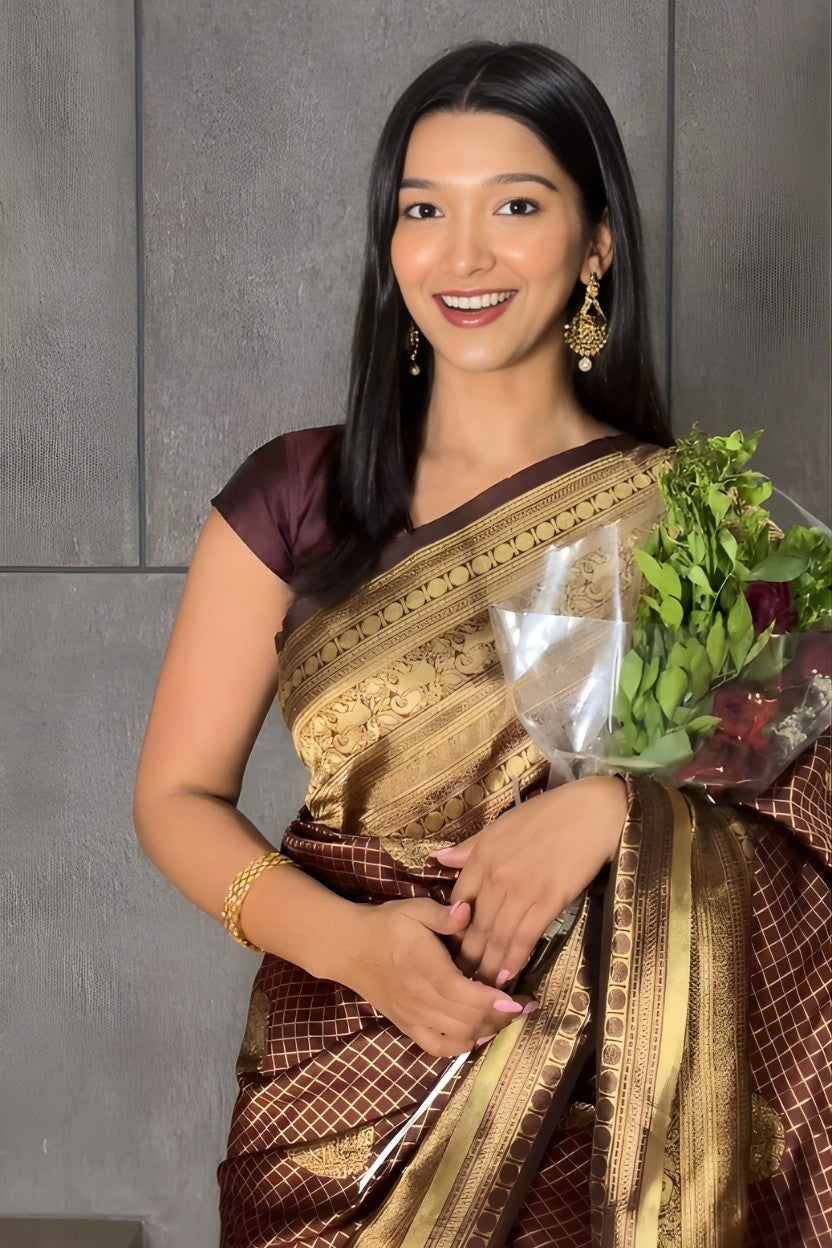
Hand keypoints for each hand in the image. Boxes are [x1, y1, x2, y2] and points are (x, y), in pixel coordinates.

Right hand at [339, 896, 531, 1057]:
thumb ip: (442, 914)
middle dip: (500, 1017)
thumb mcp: (413, 908)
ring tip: (507, 1017)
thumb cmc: (386, 925)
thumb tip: (467, 912)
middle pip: (465, 1019)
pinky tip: (479, 1034)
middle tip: (525, 1005)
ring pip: (457, 1036)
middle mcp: (419, 997)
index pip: (459, 992)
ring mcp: (413, 1016)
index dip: (489, 1000)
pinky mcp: (408, 1026)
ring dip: (487, 1030)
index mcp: (422, 965)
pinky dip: (463, 1046)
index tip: (515, 1001)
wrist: (349, 949)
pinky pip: (439, 1047)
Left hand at [431, 776, 626, 986]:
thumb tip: (440, 860)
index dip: (452, 930)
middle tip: (461, 981)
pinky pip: (525, 937)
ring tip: (481, 988)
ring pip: (497, 937)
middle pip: (475, 926)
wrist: (590, 813)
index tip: (450, 949)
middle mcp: (496, 877)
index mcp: (482, 857)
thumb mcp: (500, 825)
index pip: (457, 902)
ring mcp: (521, 891)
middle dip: (467, 957)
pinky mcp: (548, 901)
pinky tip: (507, 976)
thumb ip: (470, 847)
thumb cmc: (546, 815)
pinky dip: (514, 959)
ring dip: (488, 966)